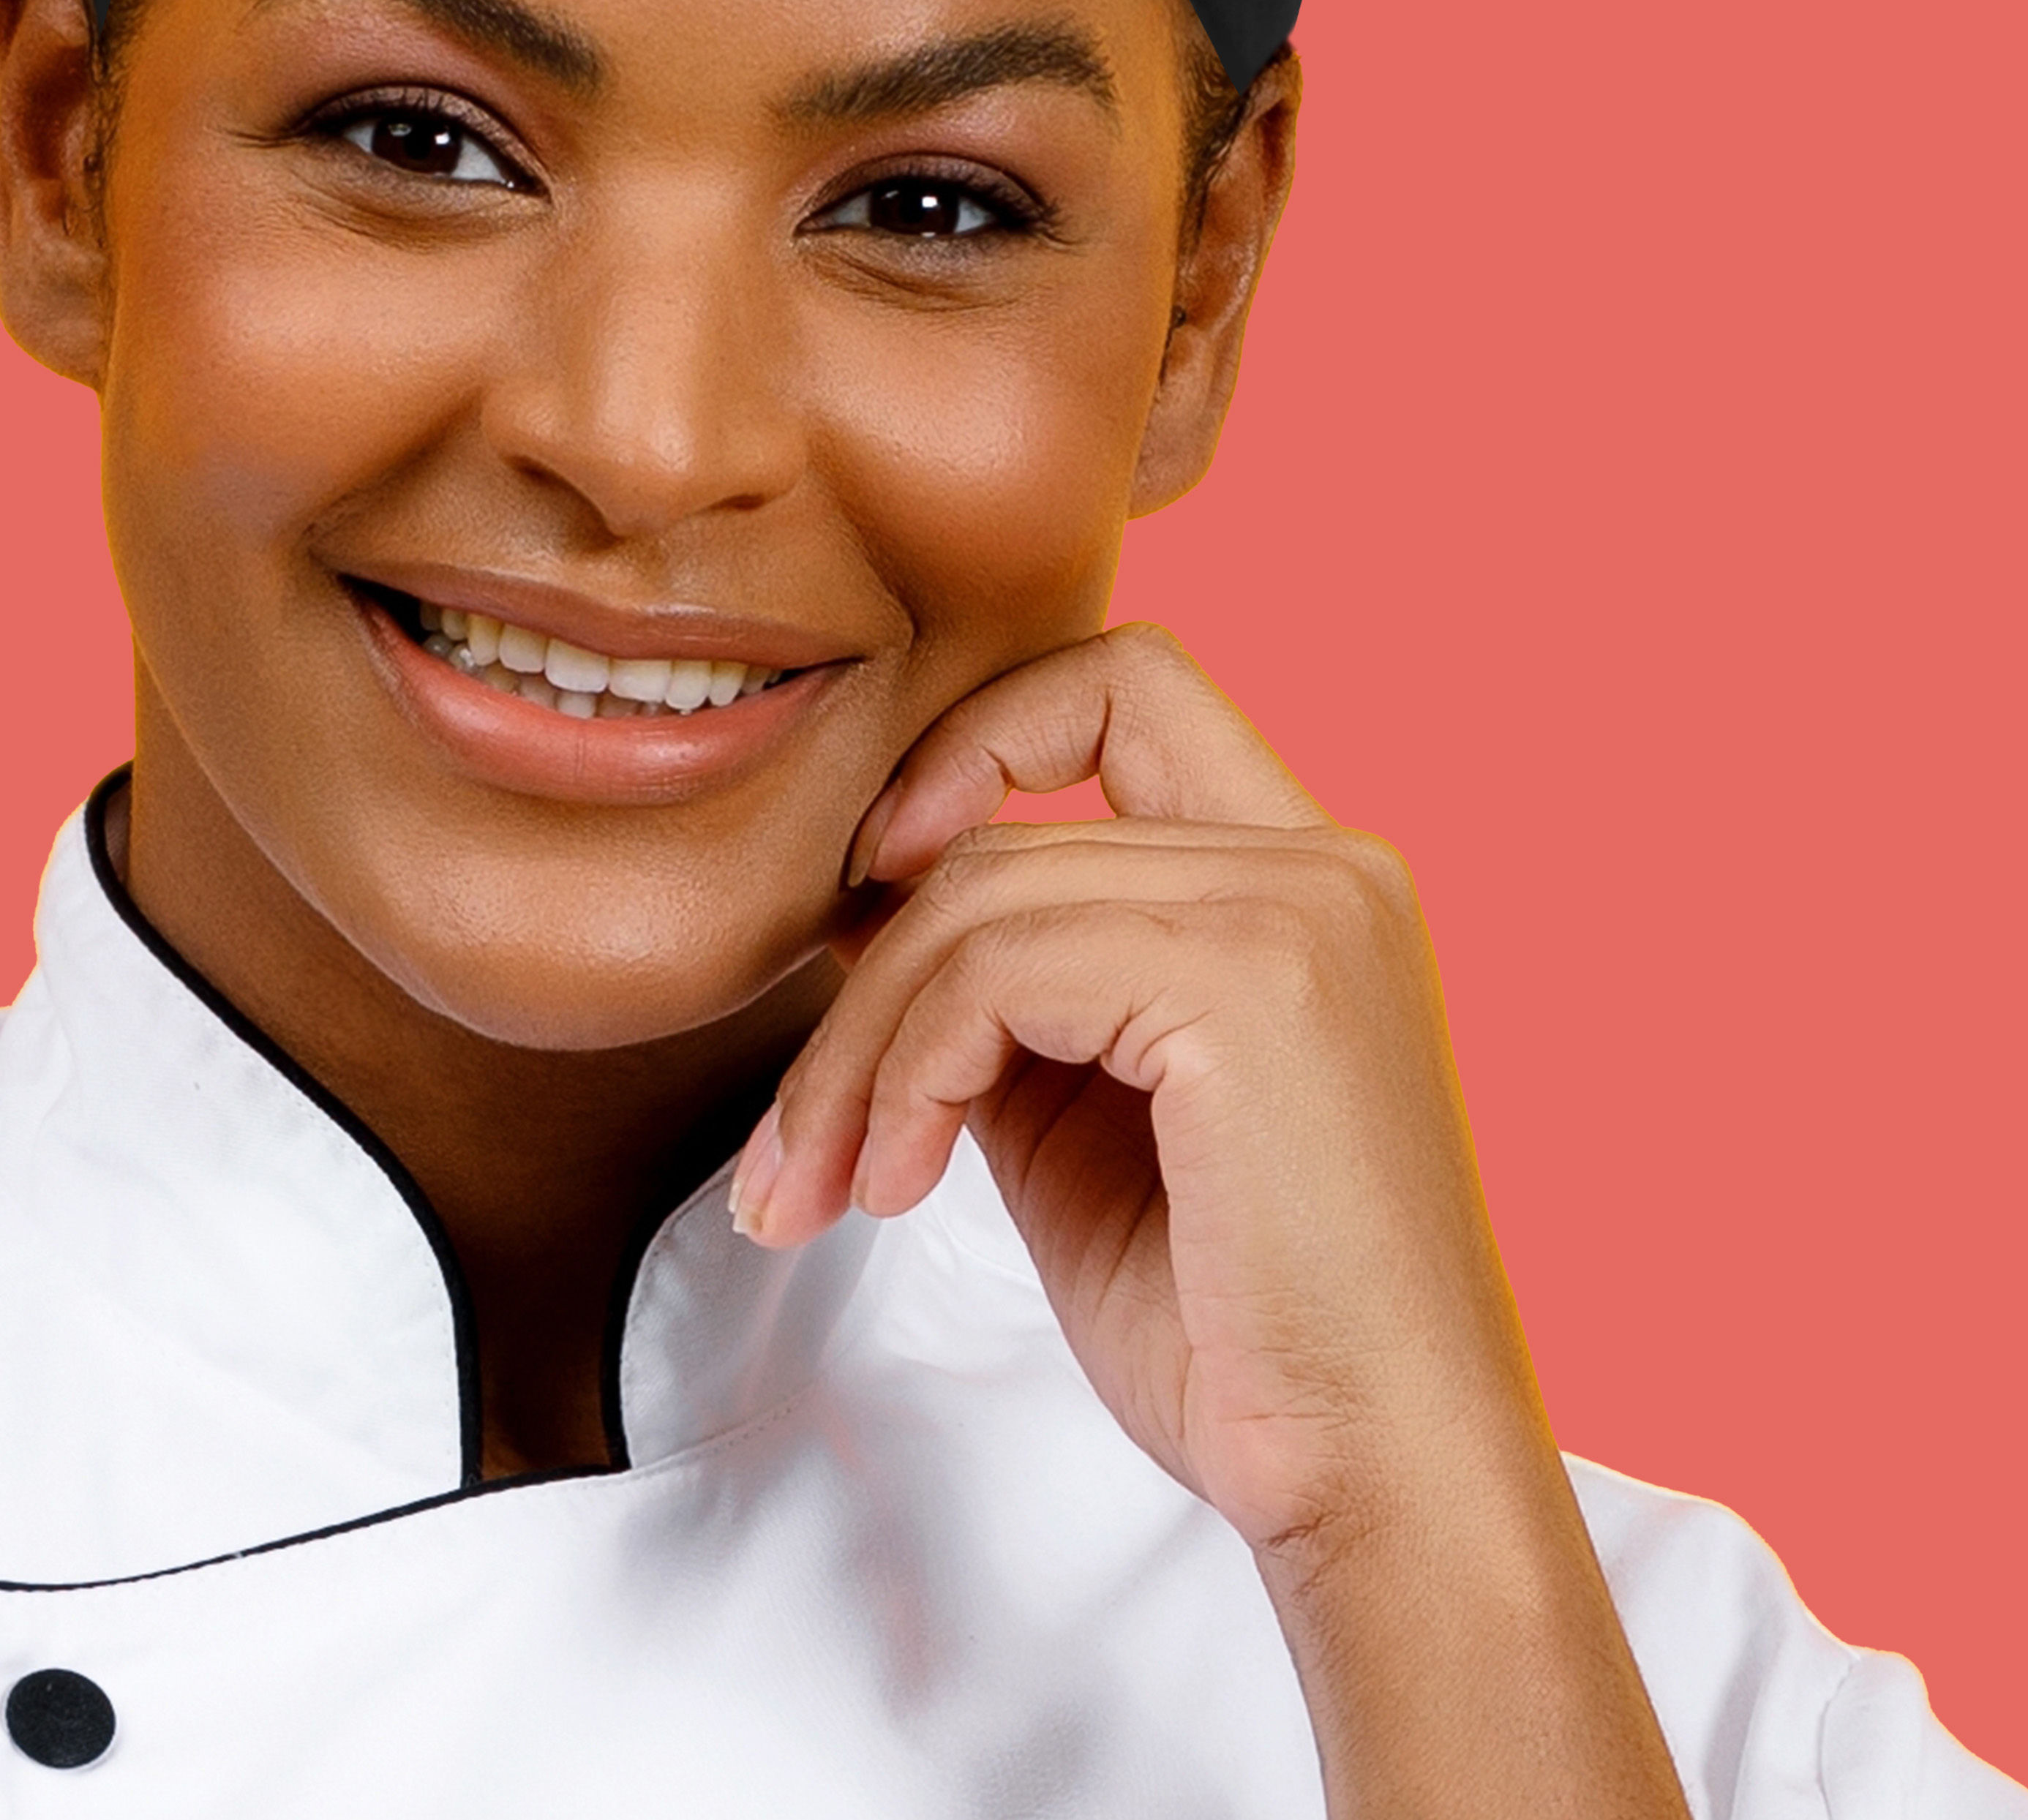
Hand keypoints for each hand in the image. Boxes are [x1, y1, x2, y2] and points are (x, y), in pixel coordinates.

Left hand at [731, 623, 1686, 1816]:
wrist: (1377, 1492)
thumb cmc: (1241, 1334)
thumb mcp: (1080, 1119)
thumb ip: (999, 993)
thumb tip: (855, 903)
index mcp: (1308, 877)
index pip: (1122, 684)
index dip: (978, 748)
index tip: (876, 891)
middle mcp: (1325, 861)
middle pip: (1004, 826)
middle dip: (865, 977)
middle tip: (798, 1141)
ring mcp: (1299, 910)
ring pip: (973, 898)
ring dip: (859, 1053)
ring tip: (826, 1186)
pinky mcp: (1252, 982)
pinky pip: (993, 970)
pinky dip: (905, 1075)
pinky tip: (896, 1189)